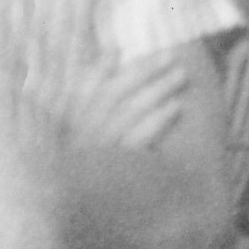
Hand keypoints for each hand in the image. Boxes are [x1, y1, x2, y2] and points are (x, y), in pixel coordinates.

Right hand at [51, 41, 202, 160]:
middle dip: (143, 72)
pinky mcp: (120, 166)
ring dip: (157, 90)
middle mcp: (83, 130)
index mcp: (68, 119)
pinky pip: (141, 137)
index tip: (121, 48)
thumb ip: (90, 84)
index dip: (102, 66)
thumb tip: (113, 48)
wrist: (76, 200)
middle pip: (115, 93)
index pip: (85, 86)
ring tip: (180, 76)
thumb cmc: (81, 155)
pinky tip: (176, 106)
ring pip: (131, 111)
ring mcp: (101, 148)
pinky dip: (159, 119)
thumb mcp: (73, 120)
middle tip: (171, 57)